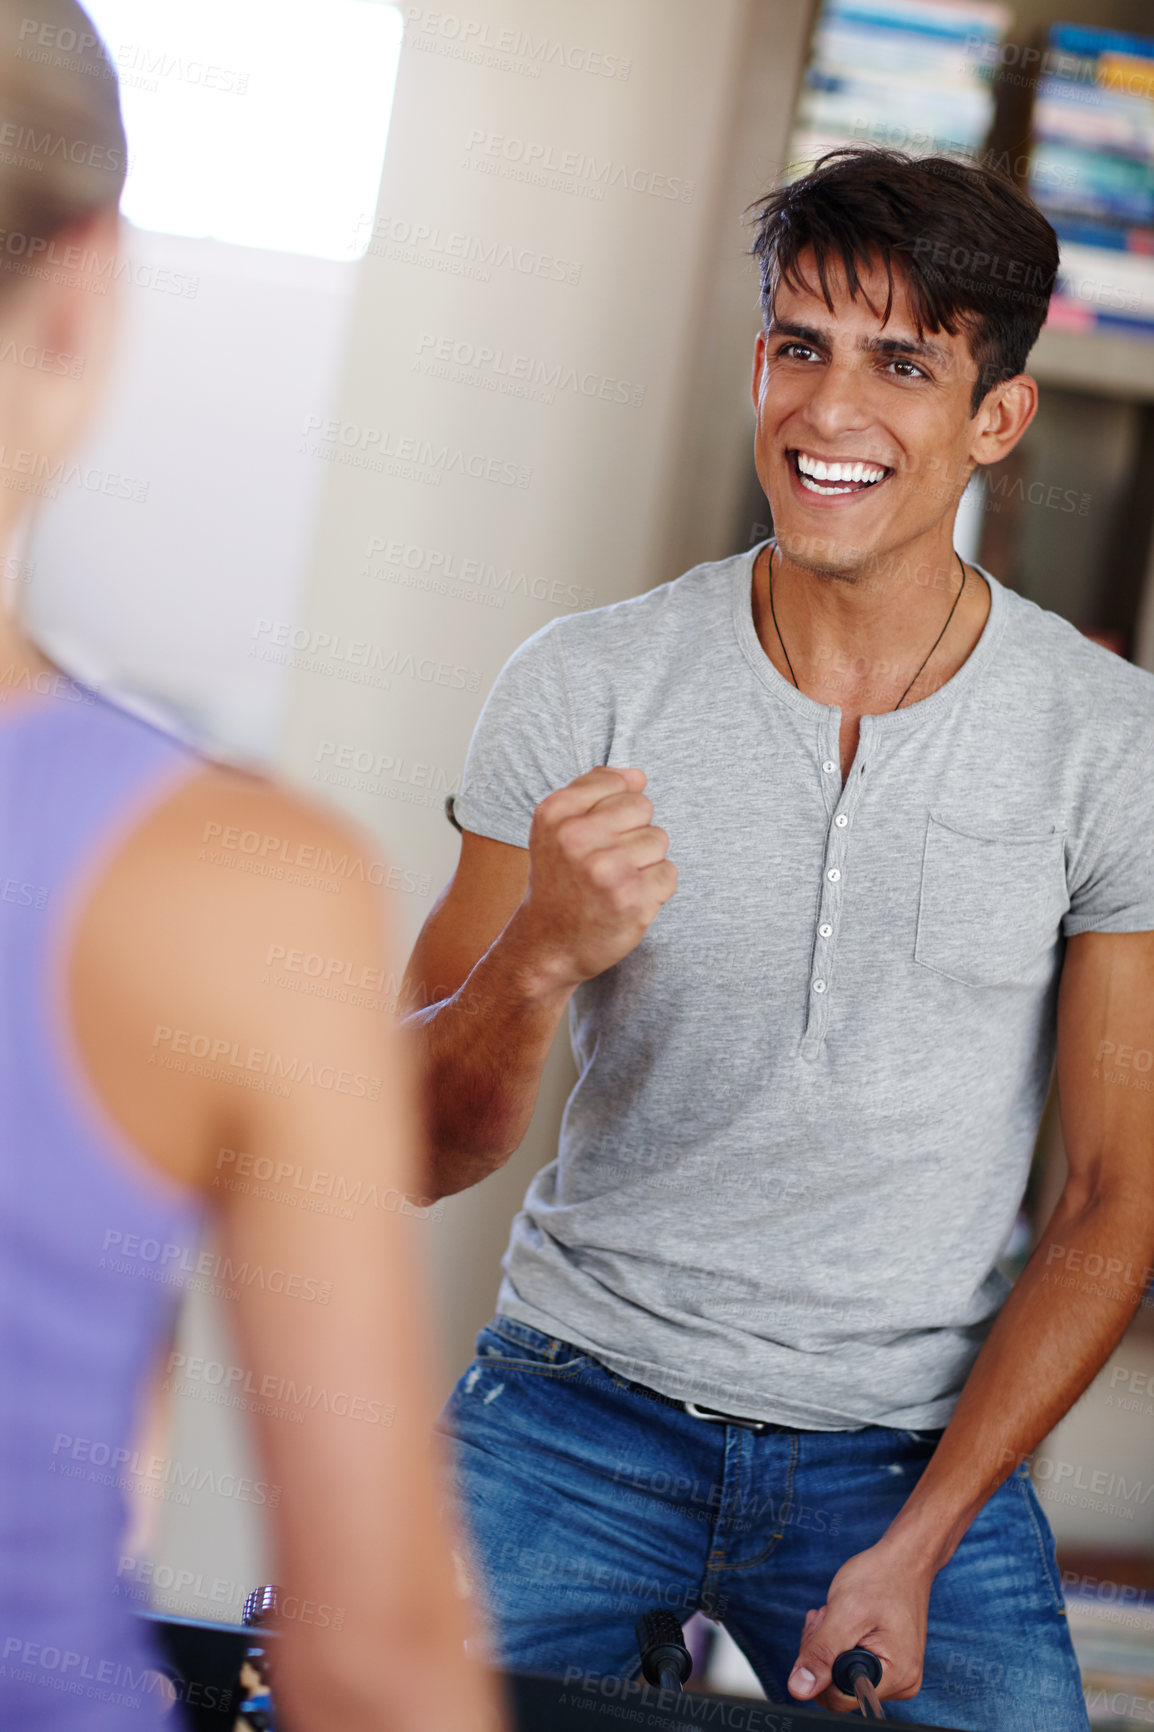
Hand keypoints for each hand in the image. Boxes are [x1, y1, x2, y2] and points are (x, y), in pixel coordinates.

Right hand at [518, 767, 676, 988]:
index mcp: (556, 813)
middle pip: (643, 807)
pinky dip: (654, 888)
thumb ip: (593, 790)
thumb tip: (638, 775)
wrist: (546, 946)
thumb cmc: (558, 883)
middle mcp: (577, 838)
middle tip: (607, 861)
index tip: (596, 835)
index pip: (618, 783)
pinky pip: (669, 873)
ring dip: (645, 861)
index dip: (615, 809)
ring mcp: (607, 870)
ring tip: (615, 882)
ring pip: (658, 840)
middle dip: (632, 832)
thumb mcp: (556, 827)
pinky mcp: (633, 900)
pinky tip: (627, 900)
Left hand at [787, 1540, 932, 1711]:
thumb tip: (799, 1689)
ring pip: (840, 1676)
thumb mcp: (844, 1612)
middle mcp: (901, 1682)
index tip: (822, 1630)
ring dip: (827, 1645)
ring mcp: (896, 1674)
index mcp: (897, 1677)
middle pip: (838, 1689)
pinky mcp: (888, 1663)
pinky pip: (850, 1665)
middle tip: (825, 1618)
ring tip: (832, 1615)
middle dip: (822, 1654)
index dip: (819, 1668)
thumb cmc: (881, 1578)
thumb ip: (821, 1653)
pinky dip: (837, 1643)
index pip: (839, 1698)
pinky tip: (838, 1621)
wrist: (904, 1559)